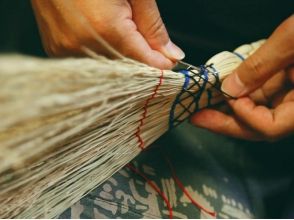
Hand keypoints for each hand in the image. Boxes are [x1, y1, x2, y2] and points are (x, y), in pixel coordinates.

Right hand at [31, 0, 184, 68]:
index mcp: (106, 29)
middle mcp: (83, 45)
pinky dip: (103, 55)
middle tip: (144, 38)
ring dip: (121, 57)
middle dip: (141, 58)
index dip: (161, 65)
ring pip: (109, 69)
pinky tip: (102, 37)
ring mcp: (66, 49)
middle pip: (127, 68)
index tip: (170, 61)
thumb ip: (153, 27)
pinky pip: (89, 63)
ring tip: (118, 30)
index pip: (145, 63)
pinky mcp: (56, 49)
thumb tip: (171, 55)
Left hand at [192, 15, 293, 140]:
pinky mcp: (289, 86)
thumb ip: (262, 66)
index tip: (229, 96)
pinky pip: (263, 97)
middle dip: (225, 123)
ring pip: (258, 113)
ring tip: (202, 105)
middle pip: (260, 126)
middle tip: (197, 117)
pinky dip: (241, 95)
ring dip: (228, 110)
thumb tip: (229, 88)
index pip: (272, 127)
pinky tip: (222, 91)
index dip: (246, 116)